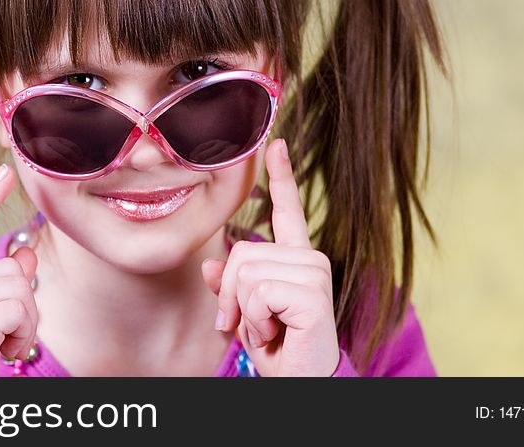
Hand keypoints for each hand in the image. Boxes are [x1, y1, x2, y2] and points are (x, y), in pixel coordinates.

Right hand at [0, 164, 38, 375]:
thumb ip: (3, 285)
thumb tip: (26, 256)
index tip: (4, 172)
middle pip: (11, 269)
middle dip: (25, 306)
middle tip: (8, 337)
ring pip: (19, 288)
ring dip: (26, 324)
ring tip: (4, 347)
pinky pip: (19, 311)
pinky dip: (23, 337)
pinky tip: (3, 355)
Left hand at [201, 138, 339, 376]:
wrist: (298, 382)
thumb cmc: (277, 347)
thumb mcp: (244, 313)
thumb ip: (228, 286)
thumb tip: (208, 267)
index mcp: (295, 258)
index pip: (287, 211)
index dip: (281, 177)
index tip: (276, 143)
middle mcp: (309, 259)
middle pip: (241, 252)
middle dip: (231, 294)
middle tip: (250, 323)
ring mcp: (315, 272)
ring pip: (245, 273)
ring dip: (244, 311)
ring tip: (268, 328)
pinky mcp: (313, 292)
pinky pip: (257, 292)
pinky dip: (255, 320)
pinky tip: (278, 331)